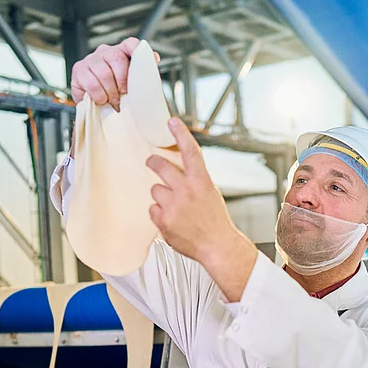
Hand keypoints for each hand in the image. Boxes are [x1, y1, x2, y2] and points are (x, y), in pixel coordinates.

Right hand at [70, 37, 159, 111]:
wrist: (93, 106)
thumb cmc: (113, 94)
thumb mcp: (130, 85)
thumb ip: (141, 72)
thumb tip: (154, 59)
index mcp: (120, 53)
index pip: (130, 44)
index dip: (138, 50)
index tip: (150, 60)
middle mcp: (105, 52)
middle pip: (116, 58)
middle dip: (122, 81)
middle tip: (122, 94)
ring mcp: (90, 60)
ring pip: (103, 73)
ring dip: (110, 92)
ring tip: (112, 100)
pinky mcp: (78, 70)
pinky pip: (91, 84)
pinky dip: (99, 96)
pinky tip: (101, 99)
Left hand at [147, 119, 257, 299]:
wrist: (216, 246)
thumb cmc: (215, 221)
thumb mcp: (210, 193)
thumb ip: (194, 180)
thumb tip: (178, 169)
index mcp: (201, 181)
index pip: (190, 151)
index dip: (180, 134)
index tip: (171, 122)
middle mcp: (186, 190)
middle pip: (160, 166)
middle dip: (153, 162)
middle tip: (151, 162)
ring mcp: (173, 206)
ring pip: (155, 189)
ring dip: (160, 195)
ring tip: (174, 207)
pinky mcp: (163, 221)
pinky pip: (152, 209)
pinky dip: (159, 213)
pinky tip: (172, 220)